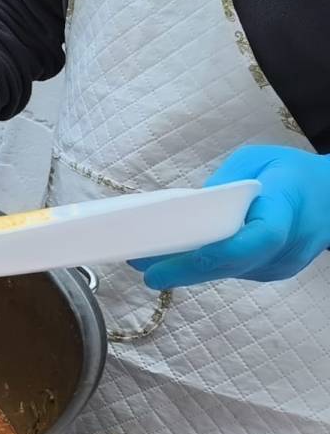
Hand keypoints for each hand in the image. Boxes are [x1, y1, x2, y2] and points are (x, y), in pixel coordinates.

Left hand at [130, 145, 329, 289]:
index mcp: (286, 210)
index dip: (212, 255)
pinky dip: (201, 266)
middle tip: (142, 267)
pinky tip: (171, 259)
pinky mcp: (269, 271)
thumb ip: (223, 185)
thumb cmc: (292, 173)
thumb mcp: (256, 161)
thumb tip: (186, 210)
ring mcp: (280, 264)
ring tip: (144, 260)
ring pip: (227, 272)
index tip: (174, 260)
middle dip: (184, 269)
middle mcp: (287, 246)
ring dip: (187, 269)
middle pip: (231, 265)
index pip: (255, 241)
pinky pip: (230, 271)